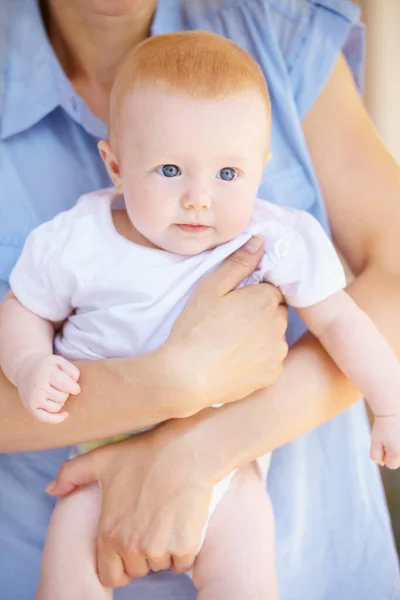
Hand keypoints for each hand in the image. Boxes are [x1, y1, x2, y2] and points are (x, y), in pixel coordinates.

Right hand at [15, 353, 80, 423]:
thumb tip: (76, 389)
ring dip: (60, 401)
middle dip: (65, 392)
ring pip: (57, 407)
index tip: (75, 388)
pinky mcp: (30, 407)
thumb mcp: (60, 361)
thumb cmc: (47, 366)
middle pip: (62, 397)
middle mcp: (38, 387)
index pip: (65, 385)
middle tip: (59, 385)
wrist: (25, 369)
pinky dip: (56, 419)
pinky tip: (65, 414)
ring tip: (54, 392)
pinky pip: (45, 418)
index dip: (74, 388)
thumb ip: (72, 371)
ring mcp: (33, 398)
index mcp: (47, 373)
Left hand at [46, 420, 213, 586]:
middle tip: (151, 524)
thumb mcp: (103, 459)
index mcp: (109, 531)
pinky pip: (182, 563)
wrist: (187, 451)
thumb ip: (71, 474)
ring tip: (166, 520)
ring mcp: (159, 547)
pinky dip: (184, 550)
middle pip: (138, 569)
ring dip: (164, 551)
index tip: (131, 543)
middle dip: (144, 554)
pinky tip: (182, 523)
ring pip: (160, 565)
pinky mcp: (184, 545)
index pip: (111, 574)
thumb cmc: (145, 454)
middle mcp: (131, 545)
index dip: (120, 562)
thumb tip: (50, 490)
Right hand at [164, 235, 287, 414]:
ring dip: (262, 335)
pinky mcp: (273, 374)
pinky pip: (271, 359)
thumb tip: (260, 241)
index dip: (252, 293)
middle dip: (260, 312)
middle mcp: (280, 324)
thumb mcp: (211, 287)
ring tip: (232, 342)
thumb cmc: (195, 328)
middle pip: (276, 311)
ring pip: (275, 336)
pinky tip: (236, 359)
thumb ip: (238, 263)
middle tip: (231, 321)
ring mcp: (278, 351)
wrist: (188, 376)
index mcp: (266, 299)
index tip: (234, 302)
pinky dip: (259, 358)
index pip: (271, 288)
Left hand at [370, 414, 399, 468]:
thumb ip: (375, 455)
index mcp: (398, 454)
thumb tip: (382, 463)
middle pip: (399, 459)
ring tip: (396, 433)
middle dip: (394, 451)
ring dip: (398, 445)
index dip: (384, 455)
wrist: (393, 408)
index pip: (390, 465)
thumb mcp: (375, 440)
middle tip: (390, 436)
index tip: (383, 442)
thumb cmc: (383, 424)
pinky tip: (398, 431)